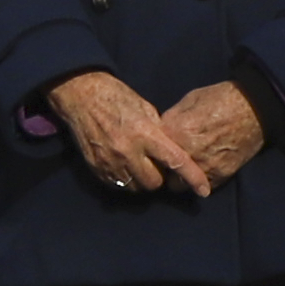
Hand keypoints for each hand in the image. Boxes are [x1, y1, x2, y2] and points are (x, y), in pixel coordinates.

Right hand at [46, 67, 210, 197]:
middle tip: (155, 164)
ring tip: (138, 164)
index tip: (203, 191)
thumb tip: (171, 151)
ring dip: (141, 180)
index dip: (193, 178)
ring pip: (136, 188)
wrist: (80, 94)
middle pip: (154, 183)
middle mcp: (128, 151)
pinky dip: (124, 179)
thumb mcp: (145, 109)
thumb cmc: (116, 96)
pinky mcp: (96, 168)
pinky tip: (122, 164)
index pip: (176, 161)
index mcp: (145, 133)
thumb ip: (159, 133)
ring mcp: (110, 162)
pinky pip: (118, 185)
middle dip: (159, 177)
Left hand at [156, 81, 268, 186]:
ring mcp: (204, 166)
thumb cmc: (220, 98)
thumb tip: (159, 131)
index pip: (149, 152)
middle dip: (162, 168)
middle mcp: (187, 152)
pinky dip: (198, 182)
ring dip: (179, 179)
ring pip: (179, 186)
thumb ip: (171, 119)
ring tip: (183, 169)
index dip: (150, 152)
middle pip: (161, 172)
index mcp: (175, 131)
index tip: (153, 152)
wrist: (255, 108)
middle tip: (167, 162)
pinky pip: (200, 188)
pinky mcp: (220, 176)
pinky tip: (200, 170)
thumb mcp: (189, 101)